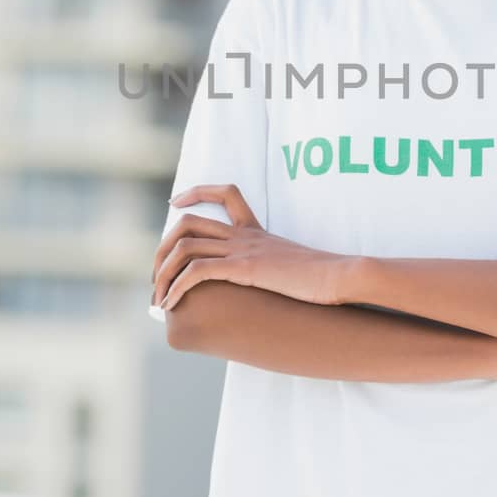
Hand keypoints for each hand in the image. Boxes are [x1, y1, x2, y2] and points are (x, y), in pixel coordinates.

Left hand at [153, 183, 356, 310]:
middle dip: (163, 247)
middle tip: (156, 274)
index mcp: (258, 232)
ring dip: (163, 272)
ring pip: (185, 246)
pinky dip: (177, 286)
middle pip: (189, 221)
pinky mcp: (245, 268)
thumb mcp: (297, 268)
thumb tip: (279, 288)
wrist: (340, 277)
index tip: (176, 203)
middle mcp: (246, 235)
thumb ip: (280, 271)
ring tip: (157, 298)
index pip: (226, 193)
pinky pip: (198, 271)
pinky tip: (171, 304)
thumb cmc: (325, 279)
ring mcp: (244, 250)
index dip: (196, 192)